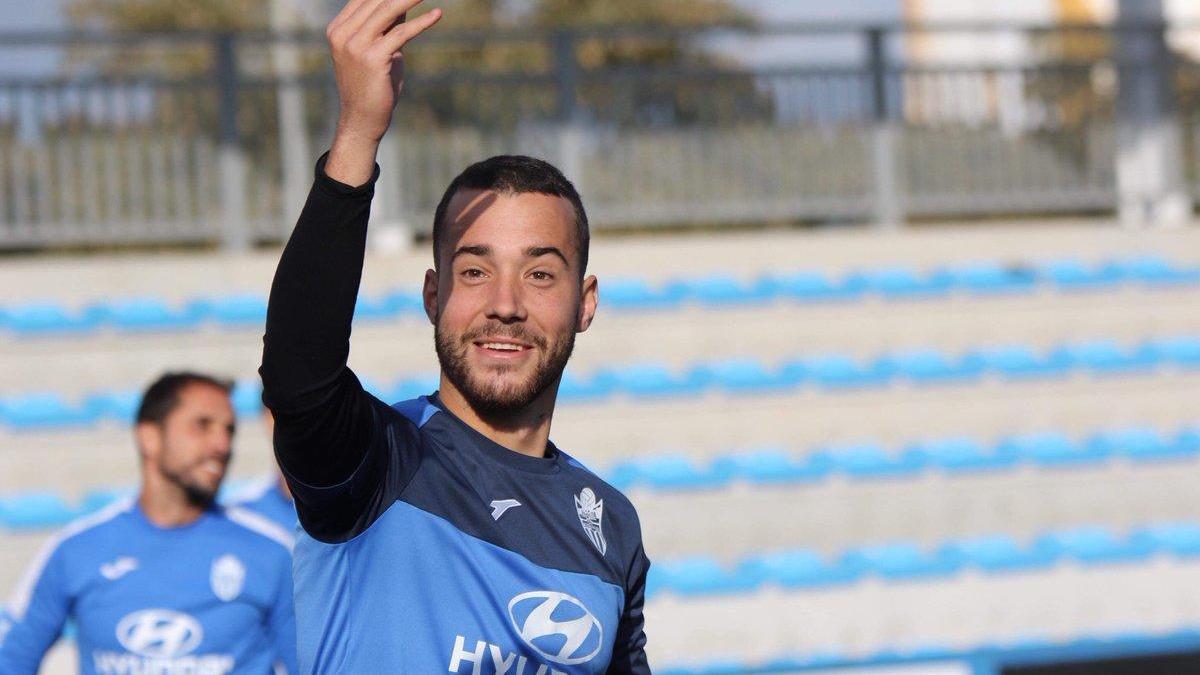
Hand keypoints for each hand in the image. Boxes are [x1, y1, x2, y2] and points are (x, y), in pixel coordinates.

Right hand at [325, 0, 441, 184]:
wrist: (362, 119)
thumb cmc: (373, 85)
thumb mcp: (379, 50)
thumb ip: (387, 26)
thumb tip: (405, 2)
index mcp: (339, 29)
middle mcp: (343, 34)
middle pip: (376, 0)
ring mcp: (355, 45)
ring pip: (387, 10)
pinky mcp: (372, 58)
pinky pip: (401, 33)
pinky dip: (422, 22)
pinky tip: (437, 14)